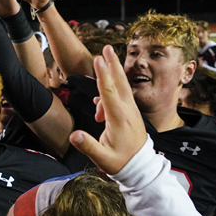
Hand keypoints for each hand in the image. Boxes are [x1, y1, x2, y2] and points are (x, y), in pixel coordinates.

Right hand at [68, 45, 146, 174]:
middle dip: (112, 64)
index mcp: (119, 118)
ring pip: (122, 87)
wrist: (141, 168)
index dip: (103, 75)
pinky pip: (121, 96)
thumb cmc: (121, 163)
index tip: (98, 59)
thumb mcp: (102, 158)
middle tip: (107, 47)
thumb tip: (74, 134)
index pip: (109, 92)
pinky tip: (98, 105)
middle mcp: (127, 111)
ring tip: (105, 58)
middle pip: (119, 83)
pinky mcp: (131, 114)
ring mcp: (131, 111)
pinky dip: (110, 91)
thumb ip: (88, 145)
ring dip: (114, 72)